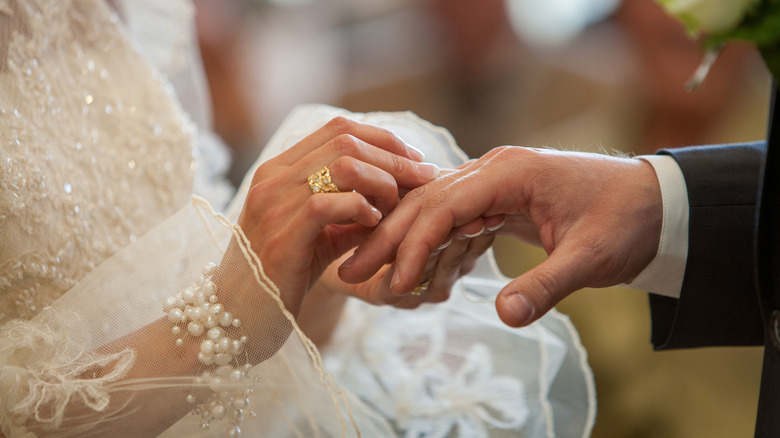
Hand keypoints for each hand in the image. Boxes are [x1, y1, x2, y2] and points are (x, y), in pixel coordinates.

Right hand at [236, 116, 438, 315]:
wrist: (239, 316)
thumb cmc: (283, 275)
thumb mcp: (320, 234)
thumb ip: (352, 211)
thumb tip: (398, 194)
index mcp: (279, 169)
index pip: (338, 128)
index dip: (383, 138)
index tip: (414, 160)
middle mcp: (273, 178)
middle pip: (346, 141)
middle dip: (394, 158)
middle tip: (424, 179)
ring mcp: (274, 204)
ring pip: (342, 166)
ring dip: (382, 181)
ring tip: (395, 204)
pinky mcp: (283, 235)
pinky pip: (330, 204)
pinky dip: (362, 208)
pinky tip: (374, 223)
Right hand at [338, 146, 662, 327]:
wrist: (656, 205)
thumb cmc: (627, 221)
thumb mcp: (591, 258)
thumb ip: (546, 286)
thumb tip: (502, 316)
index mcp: (511, 171)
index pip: (445, 204)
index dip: (414, 243)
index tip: (391, 281)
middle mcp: (495, 171)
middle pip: (428, 203)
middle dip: (388, 239)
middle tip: (350, 272)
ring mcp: (496, 184)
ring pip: (436, 213)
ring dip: (405, 245)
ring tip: (372, 278)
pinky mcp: (501, 203)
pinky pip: (457, 224)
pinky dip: (436, 250)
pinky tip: (419, 276)